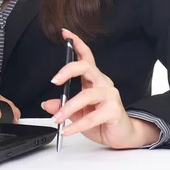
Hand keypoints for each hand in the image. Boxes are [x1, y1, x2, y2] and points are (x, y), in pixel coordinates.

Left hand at [41, 29, 159, 148]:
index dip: (76, 43)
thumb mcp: (77, 113)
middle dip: (68, 70)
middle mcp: (102, 82)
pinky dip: (77, 125)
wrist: (122, 136)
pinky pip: (92, 116)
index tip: (65, 33)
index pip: (85, 56)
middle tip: (54, 80)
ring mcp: (110, 95)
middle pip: (86, 67)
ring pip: (87, 94)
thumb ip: (63, 106)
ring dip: (69, 107)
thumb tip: (47, 104)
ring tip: (57, 118)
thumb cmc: (101, 120)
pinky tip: (67, 130)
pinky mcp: (114, 110)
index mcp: (93, 79)